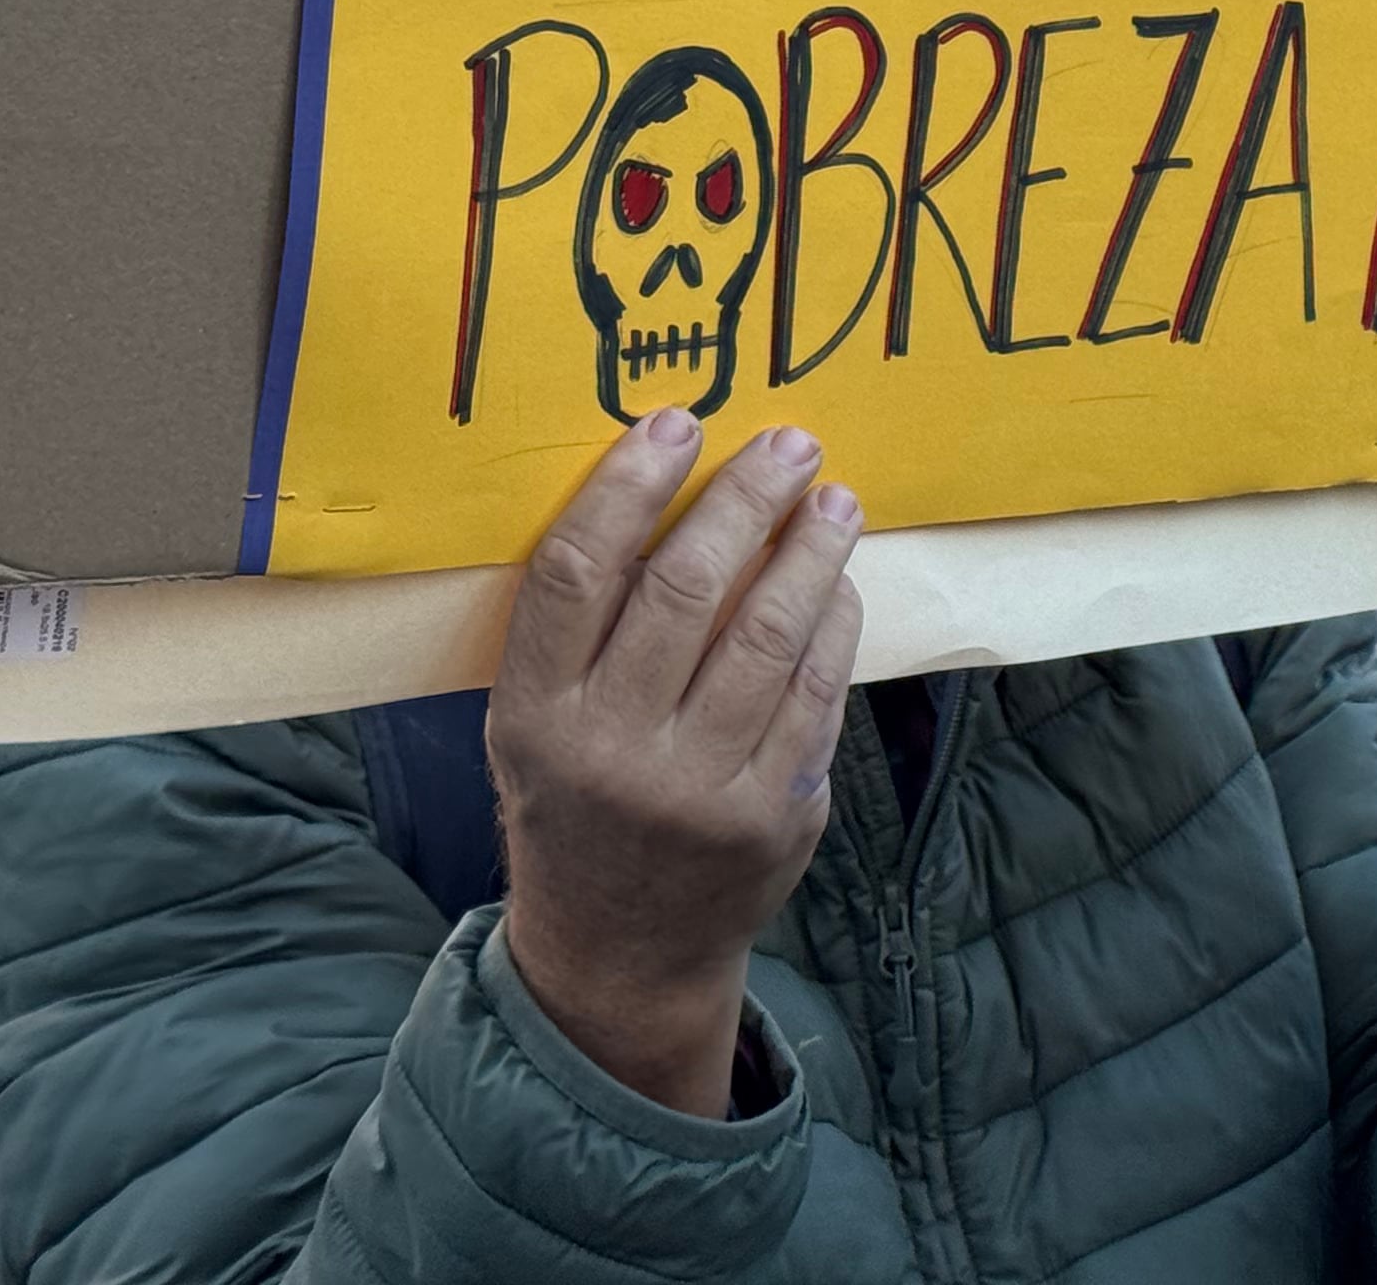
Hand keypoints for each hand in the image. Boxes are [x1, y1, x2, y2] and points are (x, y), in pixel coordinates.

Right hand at [489, 411, 864, 1116]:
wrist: (621, 953)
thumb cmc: (577, 804)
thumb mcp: (536, 727)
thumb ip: (580, 632)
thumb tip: (666, 491)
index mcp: (533, 718)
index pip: (573, 575)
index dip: (626, 487)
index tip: (676, 423)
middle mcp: (610, 752)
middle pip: (683, 590)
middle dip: (744, 501)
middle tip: (789, 444)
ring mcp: (697, 789)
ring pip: (767, 635)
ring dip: (810, 551)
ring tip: (834, 498)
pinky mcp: (773, 814)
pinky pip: (816, 692)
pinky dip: (835, 623)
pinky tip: (843, 580)